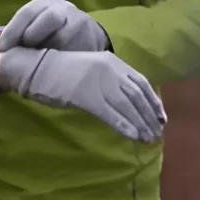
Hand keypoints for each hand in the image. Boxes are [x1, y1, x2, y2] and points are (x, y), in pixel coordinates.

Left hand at [0, 0, 110, 52]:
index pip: (26, 13)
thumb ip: (20, 36)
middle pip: (49, 19)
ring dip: (48, 51)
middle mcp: (62, 7)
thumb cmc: (52, 34)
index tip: (1, 50)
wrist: (88, 37)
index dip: (12, 32)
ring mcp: (78, 20)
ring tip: (39, 62)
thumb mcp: (36, 28)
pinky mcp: (92, 37)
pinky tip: (56, 66)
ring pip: (62, 36)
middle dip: (32, 38)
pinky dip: (62, 60)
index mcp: (44, 2)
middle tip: (21, 57)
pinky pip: (73, 50)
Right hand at [0, 48, 166, 141]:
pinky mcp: (87, 96)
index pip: (139, 81)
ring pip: (127, 106)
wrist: (38, 66)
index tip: (161, 115)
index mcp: (110, 61)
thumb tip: (124, 96)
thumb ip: (106, 78)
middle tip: (158, 132)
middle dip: (149, 115)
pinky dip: (126, 126)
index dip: (152, 100)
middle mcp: (109, 69)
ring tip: (150, 138)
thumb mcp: (89, 68)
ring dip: (141, 124)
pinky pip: (112, 114)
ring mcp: (98, 82)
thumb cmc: (62, 69)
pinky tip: (135, 137)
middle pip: (136, 95)